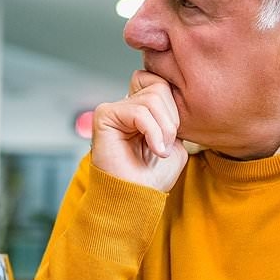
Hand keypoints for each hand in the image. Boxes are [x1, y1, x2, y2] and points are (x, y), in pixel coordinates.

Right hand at [90, 70, 188, 191]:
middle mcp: (127, 104)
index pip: (162, 82)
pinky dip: (153, 131)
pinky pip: (138, 112)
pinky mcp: (104, 115)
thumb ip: (174, 117)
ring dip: (164, 128)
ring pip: (152, 98)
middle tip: (167, 144)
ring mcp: (115, 108)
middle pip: (160, 87)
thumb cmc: (154, 175)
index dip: (175, 106)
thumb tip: (174, 96)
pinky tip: (155, 150)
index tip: (175, 134)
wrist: (137, 197)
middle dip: (172, 118)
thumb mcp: (175, 142)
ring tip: (161, 150)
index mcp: (143, 108)